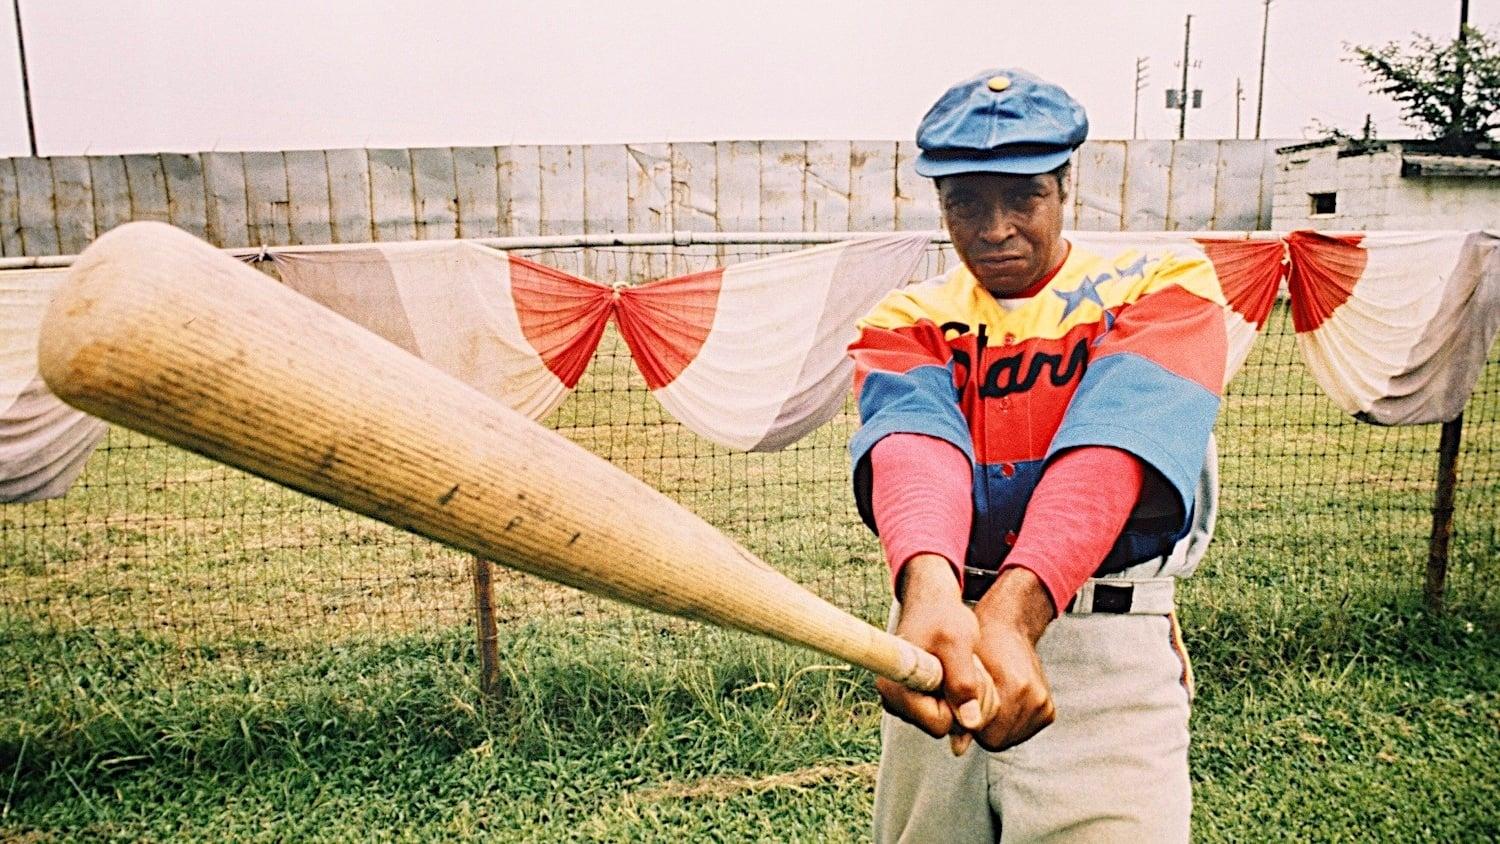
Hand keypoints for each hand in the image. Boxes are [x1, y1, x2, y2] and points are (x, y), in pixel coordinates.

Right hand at [875, 554, 995, 752]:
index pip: (939, 724)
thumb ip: (964, 682)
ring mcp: (901, 703)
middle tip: (965, 667)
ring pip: (946, 722)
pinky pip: (943, 715)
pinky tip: (951, 673)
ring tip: (958, 667)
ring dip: (960, 698)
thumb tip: (970, 722)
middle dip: (962, 702)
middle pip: (943, 727)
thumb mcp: (959, 643)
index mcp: (896, 688)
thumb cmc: (943, 618)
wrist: (933, 604)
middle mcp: (893, 700)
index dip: (958, 704)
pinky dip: (955, 697)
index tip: (963, 673)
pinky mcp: (911, 702)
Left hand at [969, 567, 1056, 751]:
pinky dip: (1011, 723)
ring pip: (1011, 738)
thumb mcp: (962, 671)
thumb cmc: (979, 647)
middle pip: (999, 740)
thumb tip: (958, 750)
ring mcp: (1043, 704)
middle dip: (983, 728)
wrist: (1009, 628)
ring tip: (990, 701)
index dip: (970, 724)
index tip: (964, 707)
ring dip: (997, 726)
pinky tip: (1004, 702)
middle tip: (975, 703)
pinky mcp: (1049, 710)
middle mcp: (1033, 697)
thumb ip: (959, 709)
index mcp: (1013, 685)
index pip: (987, 735)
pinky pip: (1023, 731)